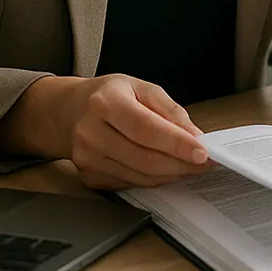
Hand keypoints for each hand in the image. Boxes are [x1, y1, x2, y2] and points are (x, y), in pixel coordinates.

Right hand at [4, 74, 210, 189]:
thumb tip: (194, 135)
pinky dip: (154, 179)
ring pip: (140, 176)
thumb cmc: (107, 96)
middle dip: (181, 164)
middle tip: (205, 162)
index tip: (203, 152)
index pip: (146, 129)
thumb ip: (169, 110)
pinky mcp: (89, 177)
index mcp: (105, 102)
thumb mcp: (140, 87)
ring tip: (190, 165)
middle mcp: (91, 132)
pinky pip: (130, 183)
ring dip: (171, 174)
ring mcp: (87, 159)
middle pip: (144, 158)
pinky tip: (166, 168)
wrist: (66, 112)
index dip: (177, 143)